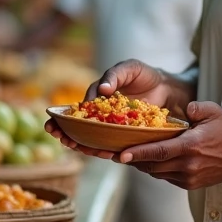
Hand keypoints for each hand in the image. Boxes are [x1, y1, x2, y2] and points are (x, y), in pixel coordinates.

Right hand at [44, 59, 192, 159]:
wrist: (168, 88)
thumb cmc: (144, 75)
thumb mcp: (129, 68)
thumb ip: (114, 76)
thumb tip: (102, 90)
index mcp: (97, 96)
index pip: (78, 108)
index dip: (64, 117)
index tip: (54, 124)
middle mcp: (102, 113)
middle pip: (80, 127)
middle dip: (67, 134)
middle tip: (61, 139)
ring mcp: (113, 126)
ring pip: (93, 138)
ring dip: (82, 145)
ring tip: (76, 148)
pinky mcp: (125, 135)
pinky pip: (112, 144)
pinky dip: (105, 149)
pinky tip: (101, 153)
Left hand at [117, 101, 221, 189]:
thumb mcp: (213, 111)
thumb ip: (194, 107)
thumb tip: (182, 108)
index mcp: (190, 146)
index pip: (158, 152)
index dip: (137, 154)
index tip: (120, 155)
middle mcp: (187, 165)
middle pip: (152, 165)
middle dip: (132, 160)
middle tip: (114, 153)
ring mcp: (189, 177)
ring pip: (157, 173)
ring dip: (142, 165)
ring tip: (128, 155)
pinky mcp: (190, 184)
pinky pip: (166, 177)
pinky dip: (156, 169)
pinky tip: (149, 160)